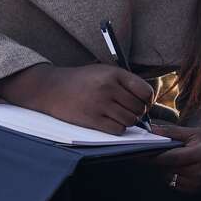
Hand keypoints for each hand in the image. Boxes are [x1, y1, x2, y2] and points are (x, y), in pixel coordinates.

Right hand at [0, 63, 152, 134]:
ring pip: (130, 120)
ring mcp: (100, 104)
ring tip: (119, 116)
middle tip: (129, 111)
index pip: (145, 91)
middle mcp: (109, 88)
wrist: (52, 88)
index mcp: (115, 74)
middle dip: (137, 111)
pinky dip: (118, 128)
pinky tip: (111, 122)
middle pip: (139, 108)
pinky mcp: (92, 119)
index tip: (144, 103)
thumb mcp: (104, 71)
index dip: (148, 100)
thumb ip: (125, 82)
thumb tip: (149, 100)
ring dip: (128, 121)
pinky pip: (118, 129)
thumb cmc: (82, 80)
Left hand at [150, 125, 200, 192]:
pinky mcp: (196, 190)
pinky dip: (175, 175)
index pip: (170, 158)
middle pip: (168, 167)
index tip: (139, 153)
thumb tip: (152, 131)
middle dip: (159, 160)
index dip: (153, 157)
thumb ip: (172, 132)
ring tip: (178, 157)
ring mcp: (197, 183)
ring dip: (167, 168)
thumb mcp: (195, 133)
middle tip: (152, 151)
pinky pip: (176, 184)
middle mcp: (198, 172)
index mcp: (199, 155)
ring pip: (170, 176)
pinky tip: (184, 167)